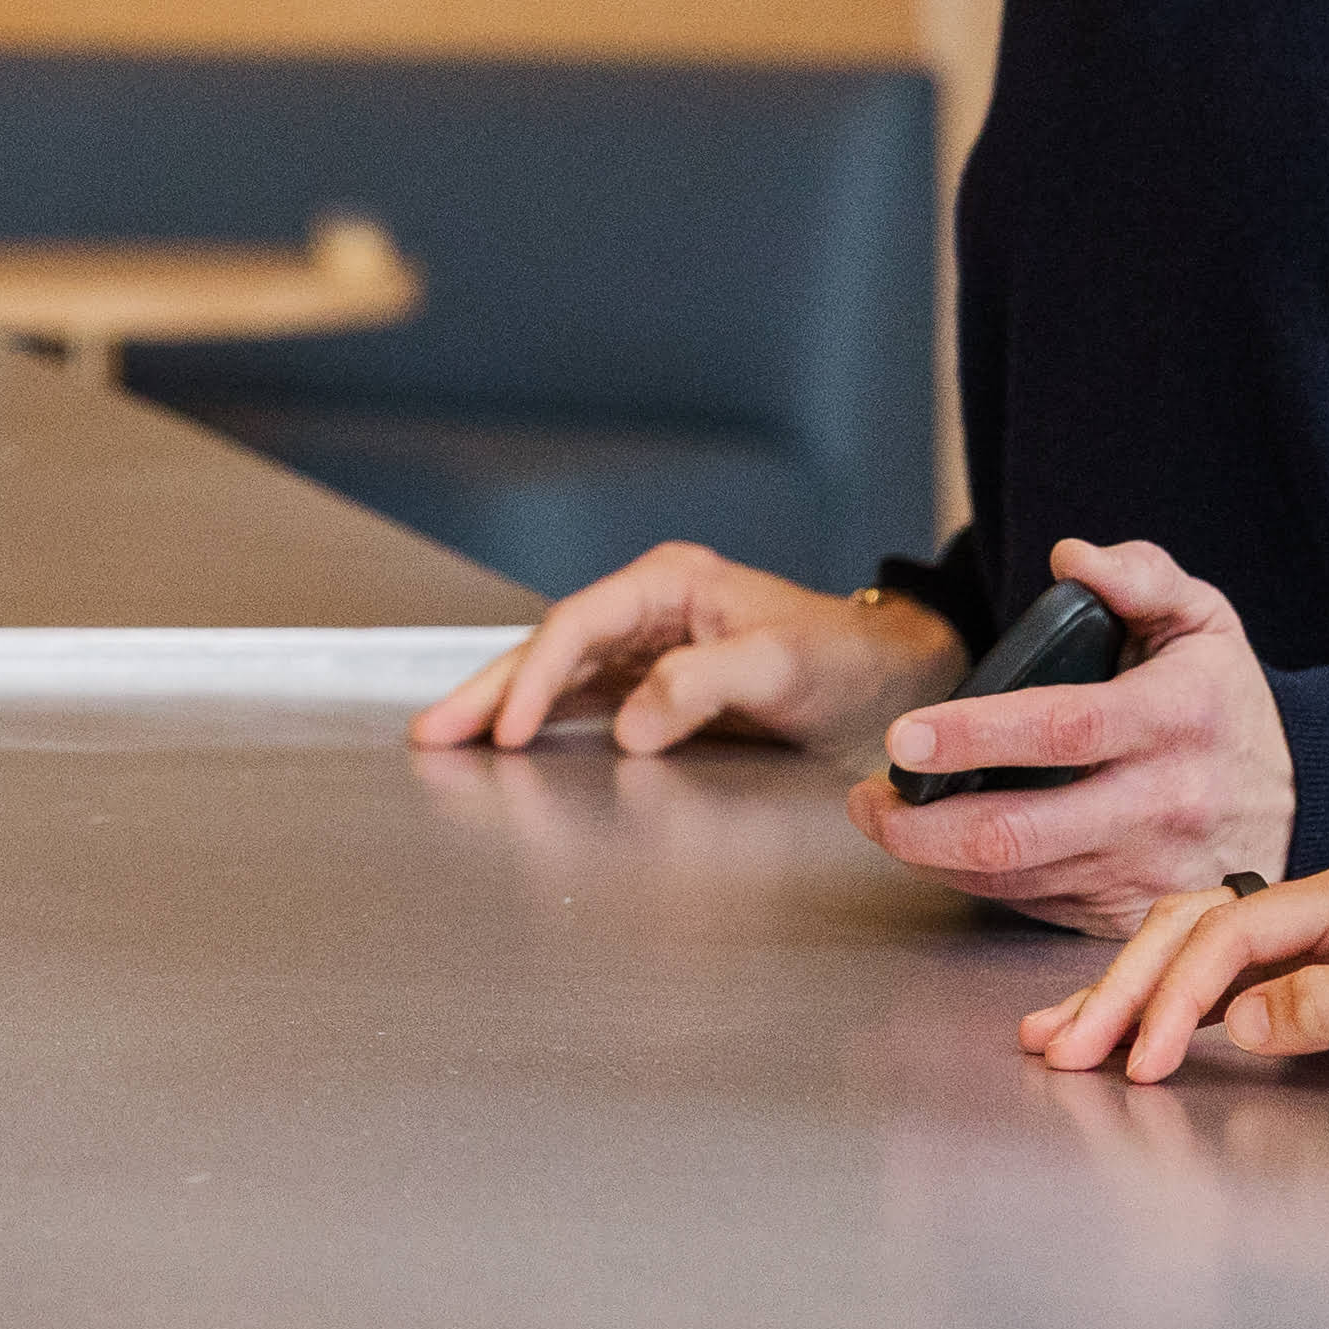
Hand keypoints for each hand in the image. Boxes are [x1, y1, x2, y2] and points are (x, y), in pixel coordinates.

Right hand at [404, 545, 964, 756]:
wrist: (894, 686)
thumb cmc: (846, 660)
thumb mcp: (781, 664)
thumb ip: (700, 686)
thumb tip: (628, 727)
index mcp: (670, 585)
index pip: (578, 625)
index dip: (536, 677)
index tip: (509, 728)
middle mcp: (651, 612)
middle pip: (549, 648)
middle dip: (489, 690)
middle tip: (433, 731)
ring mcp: (649, 651)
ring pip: (557, 677)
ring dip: (503, 707)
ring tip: (445, 738)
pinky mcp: (658, 691)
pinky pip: (584, 703)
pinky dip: (541, 723)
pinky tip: (508, 743)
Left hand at [836, 536, 1290, 933]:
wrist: (1298, 800)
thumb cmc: (1223, 701)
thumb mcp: (1202, 620)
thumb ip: (1140, 576)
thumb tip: (1071, 557)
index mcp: (1176, 719)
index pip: (1063, 730)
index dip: (976, 736)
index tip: (905, 736)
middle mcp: (1163, 804)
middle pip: (1022, 831)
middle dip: (922, 824)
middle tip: (868, 797)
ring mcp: (1148, 871)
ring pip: (1017, 879)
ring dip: (931, 856)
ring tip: (886, 816)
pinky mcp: (1131, 914)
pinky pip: (1035, 907)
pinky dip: (975, 881)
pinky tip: (943, 848)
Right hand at [1011, 854, 1328, 1178]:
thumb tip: (1237, 1021)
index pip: (1235, 929)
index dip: (1180, 993)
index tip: (1145, 1058)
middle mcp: (1319, 902)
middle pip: (1192, 928)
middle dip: (1123, 988)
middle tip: (1064, 1045)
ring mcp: (1308, 935)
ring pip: (1189, 949)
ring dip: (1123, 992)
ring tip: (1057, 1035)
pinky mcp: (1303, 972)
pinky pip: (1214, 979)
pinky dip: (1158, 1005)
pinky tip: (1114, 1025)